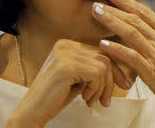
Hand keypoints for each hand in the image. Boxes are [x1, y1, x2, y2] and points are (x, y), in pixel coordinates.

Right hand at [6, 39, 129, 127]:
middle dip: (111, 79)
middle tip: (106, 99)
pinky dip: (96, 89)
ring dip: (103, 87)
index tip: (122, 84)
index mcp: (67, 44)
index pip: (101, 50)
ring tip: (92, 100)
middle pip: (105, 55)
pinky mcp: (66, 66)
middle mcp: (65, 44)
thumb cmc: (56, 97)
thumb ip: (93, 68)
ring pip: (103, 65)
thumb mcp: (79, 77)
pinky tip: (85, 98)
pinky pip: (96, 73)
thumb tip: (121, 70)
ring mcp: (65, 53)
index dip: (115, 68)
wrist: (32, 112)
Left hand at [92, 0, 154, 127]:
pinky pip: (130, 56)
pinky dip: (115, 49)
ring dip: (111, 21)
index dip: (128, 2)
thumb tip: (148, 29)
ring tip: (96, 14)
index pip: (145, 12)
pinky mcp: (151, 71)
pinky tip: (103, 44)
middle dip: (115, 8)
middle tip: (98, 1)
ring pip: (131, 32)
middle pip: (135, 18)